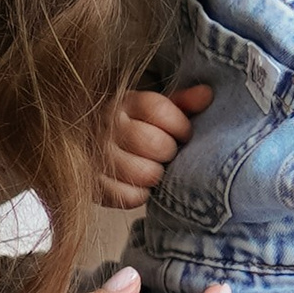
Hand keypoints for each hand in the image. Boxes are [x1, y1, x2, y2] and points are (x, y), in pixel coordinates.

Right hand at [101, 84, 210, 210]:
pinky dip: (139, 194)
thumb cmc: (131, 125)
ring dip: (156, 174)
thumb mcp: (151, 107)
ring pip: (145, 173)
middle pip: (155, 143)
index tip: (183, 133)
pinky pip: (128, 197)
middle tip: (166, 153)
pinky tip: (137, 184)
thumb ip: (181, 102)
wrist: (87, 140)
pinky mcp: (93, 185)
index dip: (180, 125)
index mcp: (123, 102)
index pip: (158, 109)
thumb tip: (207, 95)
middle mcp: (106, 126)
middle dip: (169, 151)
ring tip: (152, 167)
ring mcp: (97, 156)